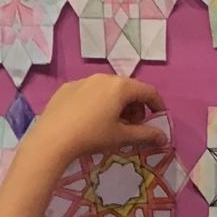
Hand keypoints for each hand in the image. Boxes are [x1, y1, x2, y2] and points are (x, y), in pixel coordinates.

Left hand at [28, 75, 166, 174]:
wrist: (52, 139)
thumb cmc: (92, 137)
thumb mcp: (121, 137)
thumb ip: (145, 135)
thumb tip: (164, 138)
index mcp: (120, 87)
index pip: (148, 91)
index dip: (157, 105)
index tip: (159, 118)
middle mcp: (103, 77)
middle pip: (128, 88)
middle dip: (135, 106)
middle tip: (132, 126)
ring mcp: (83, 80)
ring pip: (108, 89)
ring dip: (117, 104)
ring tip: (111, 124)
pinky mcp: (67, 88)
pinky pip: (90, 92)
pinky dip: (98, 103)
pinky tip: (89, 120)